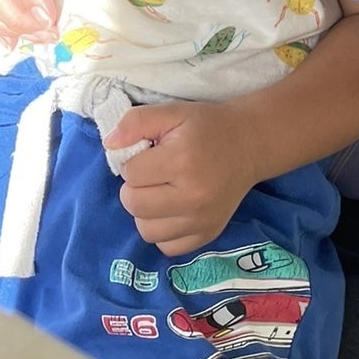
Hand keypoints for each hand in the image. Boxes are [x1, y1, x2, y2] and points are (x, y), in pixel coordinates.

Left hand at [106, 102, 257, 256]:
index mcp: (182, 161)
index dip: (135, 161)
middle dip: (136, 187)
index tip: (152, 154)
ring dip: (146, 211)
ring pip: (146, 230)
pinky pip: (166, 246)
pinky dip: (163, 230)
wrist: (249, 144)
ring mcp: (201, 220)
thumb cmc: (206, 126)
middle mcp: (192, 197)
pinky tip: (172, 210)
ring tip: (162, 192)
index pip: (130, 173)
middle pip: (134, 204)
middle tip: (154, 174)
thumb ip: (136, 122)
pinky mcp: (208, 235)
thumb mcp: (172, 112)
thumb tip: (109, 145)